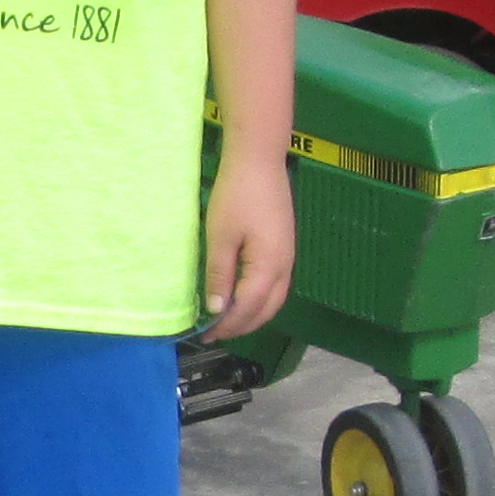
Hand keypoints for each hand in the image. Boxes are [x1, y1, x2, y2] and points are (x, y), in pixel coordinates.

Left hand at [201, 148, 295, 340]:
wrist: (259, 161)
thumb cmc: (236, 196)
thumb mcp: (220, 238)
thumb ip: (219, 276)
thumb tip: (217, 309)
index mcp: (268, 266)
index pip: (248, 308)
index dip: (228, 325)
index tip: (206, 334)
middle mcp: (285, 267)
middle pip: (267, 310)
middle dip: (242, 326)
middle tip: (215, 332)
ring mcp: (288, 257)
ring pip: (275, 299)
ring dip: (253, 314)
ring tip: (228, 320)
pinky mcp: (285, 248)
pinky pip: (276, 285)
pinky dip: (260, 299)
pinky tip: (243, 297)